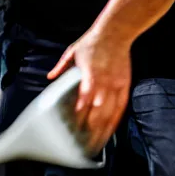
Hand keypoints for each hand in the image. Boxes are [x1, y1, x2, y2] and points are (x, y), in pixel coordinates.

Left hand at [48, 29, 131, 154]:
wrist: (118, 29)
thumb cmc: (93, 41)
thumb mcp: (73, 52)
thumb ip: (61, 67)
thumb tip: (50, 77)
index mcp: (89, 75)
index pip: (83, 101)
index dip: (78, 117)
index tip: (71, 130)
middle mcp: (104, 82)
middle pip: (97, 112)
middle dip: (88, 130)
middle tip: (79, 145)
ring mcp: (115, 85)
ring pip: (109, 114)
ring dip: (101, 131)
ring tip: (93, 146)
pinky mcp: (124, 85)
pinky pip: (120, 108)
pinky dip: (114, 122)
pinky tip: (108, 133)